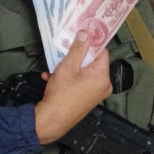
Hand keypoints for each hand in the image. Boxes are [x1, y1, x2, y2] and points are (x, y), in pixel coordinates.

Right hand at [34, 30, 111, 144]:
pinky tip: (51, 77)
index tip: (80, 35)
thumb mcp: (68, 66)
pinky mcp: (87, 99)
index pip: (102, 52)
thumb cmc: (61, 93)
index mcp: (102, 76)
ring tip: (53, 67)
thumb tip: (86, 33)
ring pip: (83, 72)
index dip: (91, 43)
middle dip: (75, 57)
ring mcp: (95, 94)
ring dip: (68, 68)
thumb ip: (78, 48)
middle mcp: (103, 85)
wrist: (51, 120)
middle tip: (63, 51)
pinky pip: (79, 83)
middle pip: (92, 62)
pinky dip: (68, 79)